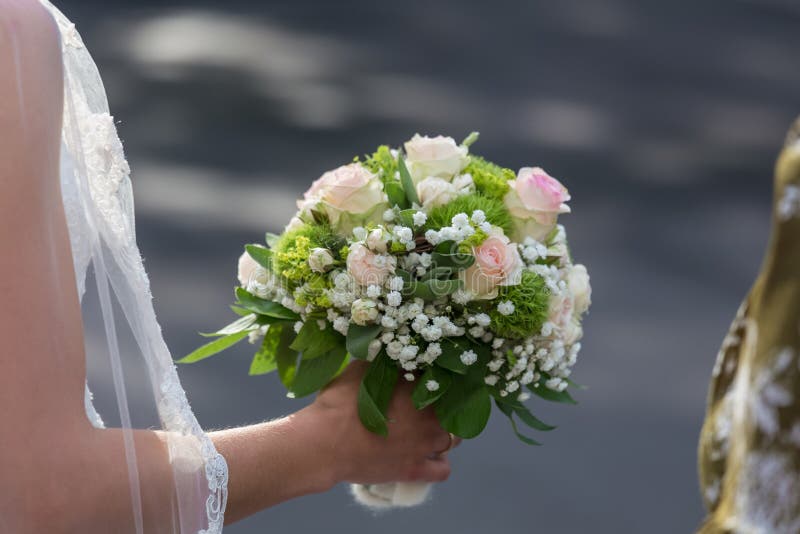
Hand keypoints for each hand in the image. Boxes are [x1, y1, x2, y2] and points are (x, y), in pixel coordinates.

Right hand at [305, 361, 460, 486]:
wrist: (325, 443)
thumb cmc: (339, 403)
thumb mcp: (359, 369)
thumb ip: (382, 362)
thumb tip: (390, 354)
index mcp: (418, 387)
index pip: (442, 380)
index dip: (434, 382)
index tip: (423, 384)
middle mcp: (430, 415)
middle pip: (453, 411)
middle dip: (443, 408)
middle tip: (424, 408)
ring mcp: (425, 445)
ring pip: (453, 440)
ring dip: (444, 435)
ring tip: (426, 433)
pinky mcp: (416, 470)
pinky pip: (443, 470)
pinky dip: (439, 463)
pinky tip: (428, 458)